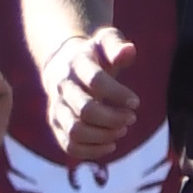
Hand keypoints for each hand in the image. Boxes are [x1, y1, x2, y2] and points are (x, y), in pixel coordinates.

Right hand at [42, 28, 141, 153]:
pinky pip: (69, 146)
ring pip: (76, 131)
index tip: (136, 103)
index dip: (118, 94)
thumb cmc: (94, 54)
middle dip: (113, 118)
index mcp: (76, 64)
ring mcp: (57, 107)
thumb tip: (129, 51)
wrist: (62, 65)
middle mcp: (63, 87)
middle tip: (131, 118)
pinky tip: (111, 144)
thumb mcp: (106, 41)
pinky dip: (92, 151)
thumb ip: (117, 45)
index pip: (96, 81)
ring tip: (122, 130)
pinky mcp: (56, 125)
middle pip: (85, 110)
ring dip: (103, 136)